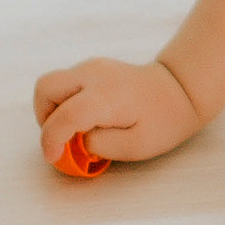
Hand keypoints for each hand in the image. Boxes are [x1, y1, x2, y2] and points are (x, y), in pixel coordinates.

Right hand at [32, 58, 202, 167]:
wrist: (181, 89)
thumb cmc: (163, 121)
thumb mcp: (136, 146)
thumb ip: (100, 146)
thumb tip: (78, 140)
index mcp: (105, 97)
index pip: (63, 116)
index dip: (51, 140)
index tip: (54, 157)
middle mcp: (93, 75)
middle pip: (45, 87)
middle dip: (44, 117)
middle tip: (61, 138)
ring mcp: (92, 67)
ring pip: (51, 84)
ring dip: (53, 109)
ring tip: (75, 129)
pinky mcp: (92, 67)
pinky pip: (65, 84)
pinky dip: (64, 102)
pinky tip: (86, 117)